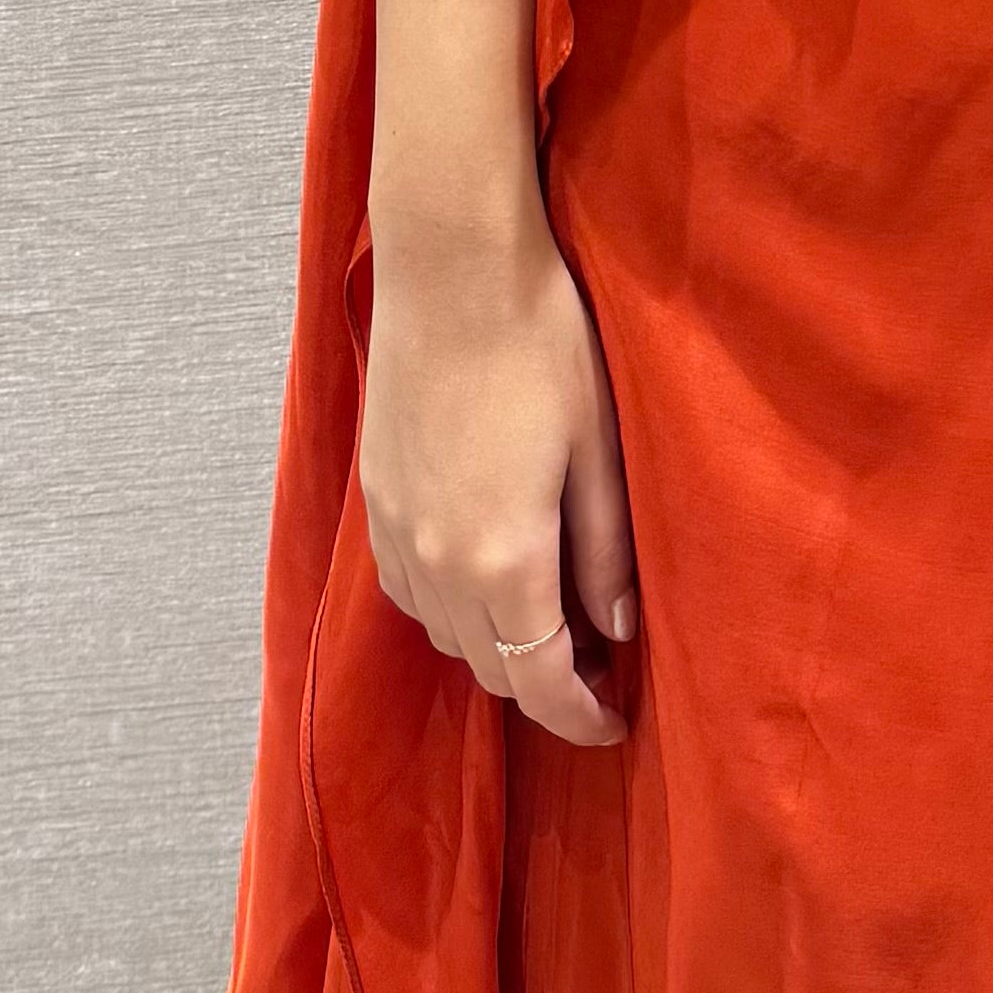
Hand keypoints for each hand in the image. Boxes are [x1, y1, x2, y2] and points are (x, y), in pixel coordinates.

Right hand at [359, 194, 636, 748]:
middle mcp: (437, 562)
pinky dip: (448, 606)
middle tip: (594, 673)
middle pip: (488, 668)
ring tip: (546, 623)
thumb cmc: (543, 345)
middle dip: (542, 686)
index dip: (578, 717)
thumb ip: (607, 551)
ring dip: (493, 646)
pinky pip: (407, 590)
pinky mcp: (375, 498)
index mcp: (504, 559)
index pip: (539, 681)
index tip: (614, 724)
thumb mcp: (599, 452)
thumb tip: (618, 630)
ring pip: (443, 634)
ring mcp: (396, 532)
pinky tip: (484, 575)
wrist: (451, 268)